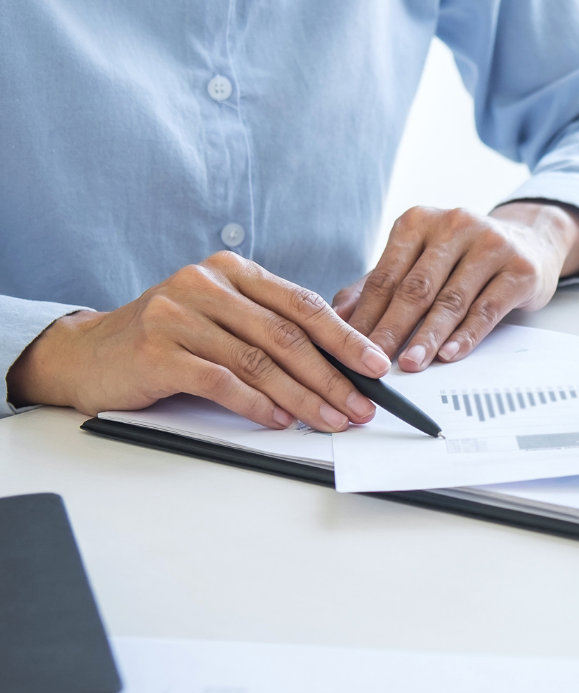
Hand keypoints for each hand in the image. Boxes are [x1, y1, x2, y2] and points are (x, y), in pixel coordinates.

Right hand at [8, 251, 389, 430]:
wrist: (88, 354)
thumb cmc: (168, 339)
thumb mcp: (222, 319)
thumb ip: (270, 329)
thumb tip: (341, 365)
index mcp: (232, 271)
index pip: (303, 304)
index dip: (346, 337)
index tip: (377, 365)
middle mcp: (206, 284)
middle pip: (287, 335)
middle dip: (332, 376)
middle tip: (361, 405)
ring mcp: (178, 314)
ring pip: (259, 361)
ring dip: (303, 397)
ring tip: (331, 420)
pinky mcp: (157, 350)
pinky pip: (221, 381)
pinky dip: (257, 405)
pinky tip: (279, 421)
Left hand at [336, 200, 578, 371]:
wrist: (530, 240)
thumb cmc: (465, 256)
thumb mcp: (420, 260)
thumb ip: (379, 284)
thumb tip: (339, 316)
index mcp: (419, 221)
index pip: (386, 275)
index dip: (366, 315)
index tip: (350, 349)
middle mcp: (454, 225)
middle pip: (416, 288)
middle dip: (391, 329)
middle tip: (374, 362)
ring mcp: (491, 245)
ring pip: (451, 300)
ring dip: (427, 337)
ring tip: (410, 365)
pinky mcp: (520, 269)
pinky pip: (487, 309)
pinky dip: (467, 335)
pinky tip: (450, 354)